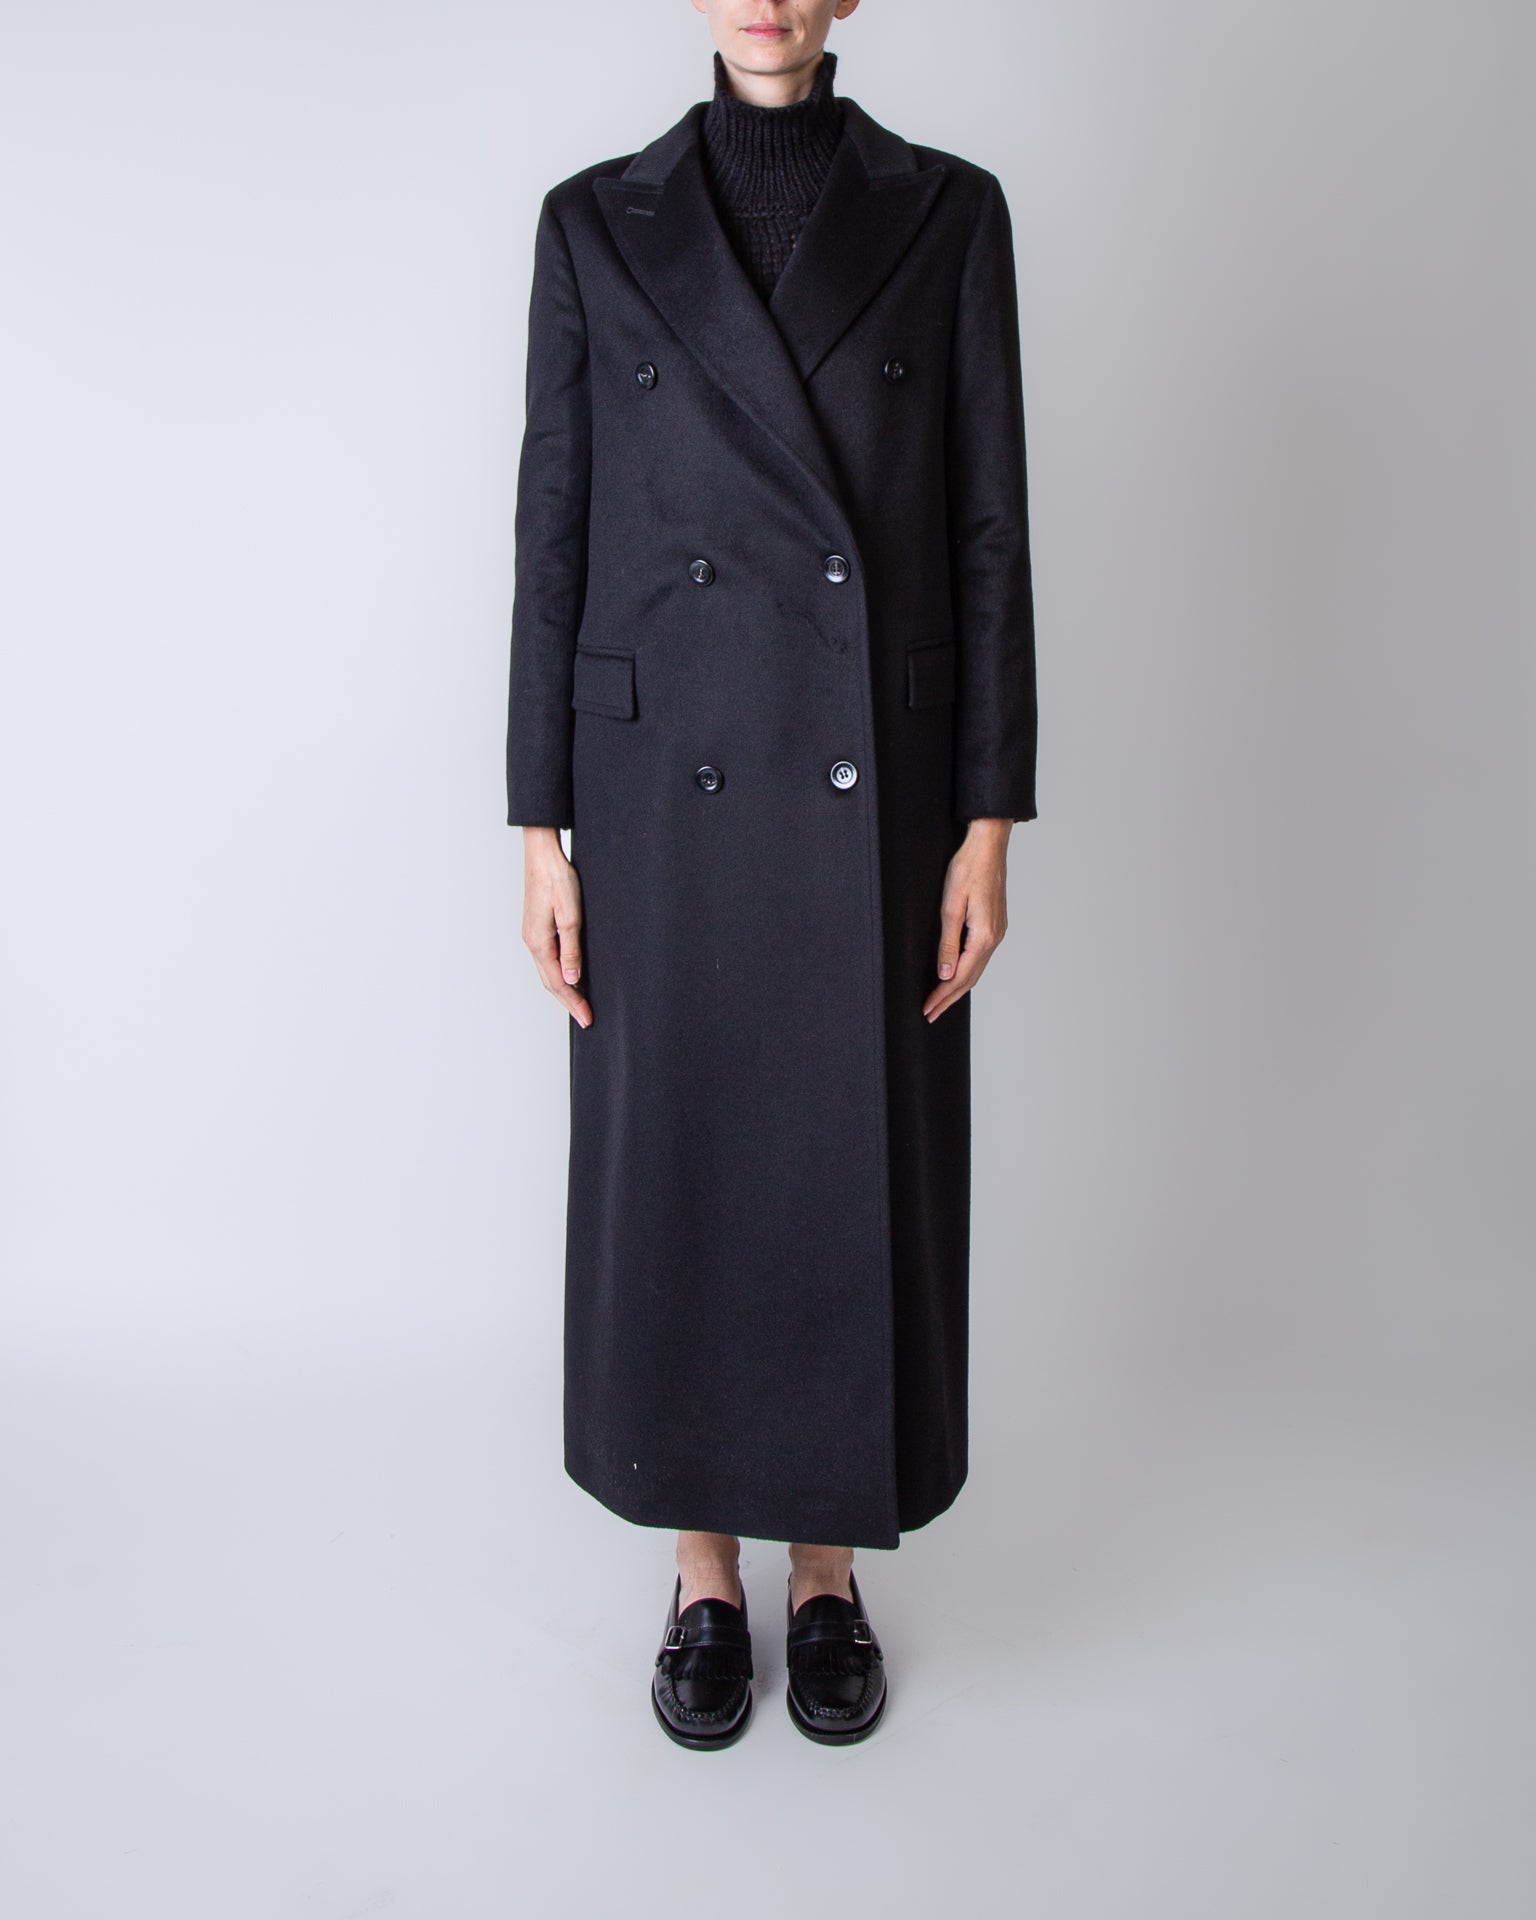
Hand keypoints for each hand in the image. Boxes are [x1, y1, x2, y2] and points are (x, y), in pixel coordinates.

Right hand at [521, 827, 592, 1027]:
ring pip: (547, 972)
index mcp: (539, 943)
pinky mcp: (537, 929)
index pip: (558, 983)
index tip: (587, 1019)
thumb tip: (572, 979)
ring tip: (579, 1004)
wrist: (543, 856)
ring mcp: (532, 936)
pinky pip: (547, 960)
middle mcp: (532, 943)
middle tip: (586, 1019)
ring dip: (563, 990)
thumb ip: (571, 950)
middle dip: (568, 1002)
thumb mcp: (570, 916)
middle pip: (550, 983)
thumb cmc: (557, 880)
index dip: (574, 1003)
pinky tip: (570, 977)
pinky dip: (558, 975)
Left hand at [923, 818, 1010, 1021]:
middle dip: (950, 998)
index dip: (942, 996)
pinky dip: (968, 971)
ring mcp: (997, 931)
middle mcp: (994, 938)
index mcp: (983, 936)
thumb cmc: (968, 870)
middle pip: (971, 978)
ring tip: (941, 1000)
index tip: (928, 1009)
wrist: (988, 846)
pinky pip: (981, 956)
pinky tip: (958, 974)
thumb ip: (948, 944)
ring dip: (958, 986)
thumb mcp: (951, 907)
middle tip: (931, 1014)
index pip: (960, 977)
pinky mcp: (995, 924)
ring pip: (977, 969)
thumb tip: (945, 973)